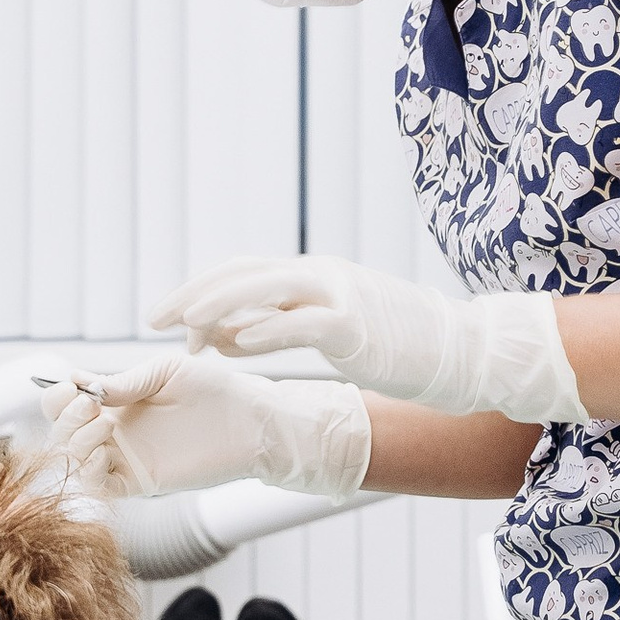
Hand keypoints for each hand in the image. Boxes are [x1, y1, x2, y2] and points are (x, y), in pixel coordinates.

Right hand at [43, 353, 369, 502]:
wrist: (248, 422)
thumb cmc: (213, 390)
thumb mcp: (166, 371)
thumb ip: (126, 381)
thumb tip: (83, 384)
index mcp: (115, 401)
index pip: (64, 403)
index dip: (60, 396)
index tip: (78, 386)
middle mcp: (114, 431)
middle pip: (59, 433)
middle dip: (64, 419)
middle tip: (90, 405)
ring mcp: (124, 458)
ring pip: (72, 460)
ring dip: (76, 441)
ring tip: (105, 425)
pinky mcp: (139, 482)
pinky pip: (97, 486)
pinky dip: (89, 471)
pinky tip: (105, 453)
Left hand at [150, 256, 588, 424]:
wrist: (463, 350)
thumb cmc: (398, 345)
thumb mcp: (335, 329)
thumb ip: (282, 326)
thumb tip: (228, 339)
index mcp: (315, 273)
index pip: (243, 269)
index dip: (199, 287)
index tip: (166, 311)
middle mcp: (321, 275)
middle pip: (241, 275)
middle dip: (193, 296)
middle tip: (156, 320)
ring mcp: (338, 296)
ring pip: (261, 292)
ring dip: (216, 311)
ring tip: (185, 333)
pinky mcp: (353, 325)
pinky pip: (297, 325)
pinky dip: (260, 333)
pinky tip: (231, 348)